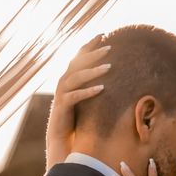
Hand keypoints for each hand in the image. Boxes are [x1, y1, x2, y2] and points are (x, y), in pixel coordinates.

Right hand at [45, 35, 110, 168]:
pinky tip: (101, 88)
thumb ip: (94, 85)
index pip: (78, 57)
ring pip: (75, 77)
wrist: (62, 140)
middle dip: (93, 54)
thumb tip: (114, 75)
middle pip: (77, 63)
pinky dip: (87, 91)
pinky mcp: (61, 108)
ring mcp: (61, 95)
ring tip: (109, 67)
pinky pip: (74, 97)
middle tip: (110, 47)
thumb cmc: (77, 119)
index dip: (89, 45)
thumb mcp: (88, 99)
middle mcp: (63, 83)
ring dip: (92, 71)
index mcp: (69, 79)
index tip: (103, 34)